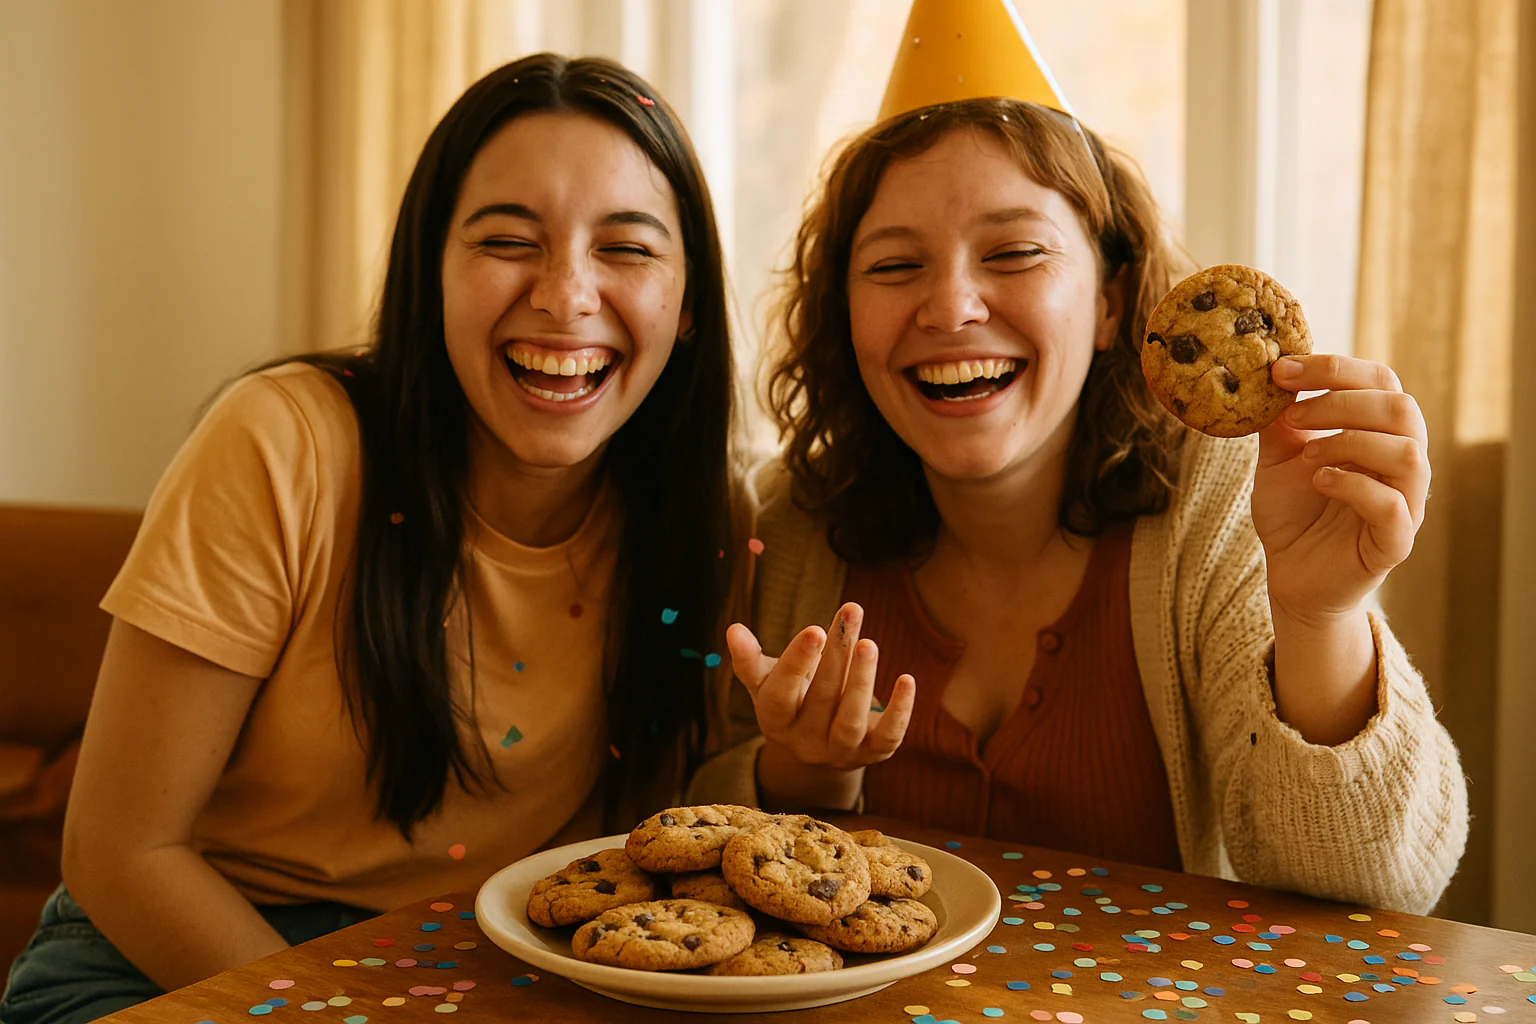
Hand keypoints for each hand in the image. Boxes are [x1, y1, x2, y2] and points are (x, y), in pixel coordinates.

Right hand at [725, 602, 915, 770]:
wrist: (816, 745)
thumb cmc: (790, 699)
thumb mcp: (766, 682)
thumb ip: (749, 659)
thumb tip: (733, 629)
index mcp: (775, 720)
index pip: (782, 695)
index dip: (798, 663)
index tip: (815, 629)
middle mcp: (805, 742)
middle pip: (821, 697)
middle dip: (836, 654)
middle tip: (850, 612)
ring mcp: (839, 751)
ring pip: (850, 720)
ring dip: (861, 680)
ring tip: (868, 643)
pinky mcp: (872, 754)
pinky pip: (888, 737)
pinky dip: (899, 710)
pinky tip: (906, 680)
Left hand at [1253, 354, 1429, 623]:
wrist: (1290, 576)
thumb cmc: (1293, 513)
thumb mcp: (1278, 459)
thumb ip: (1280, 422)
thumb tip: (1268, 376)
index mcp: (1379, 433)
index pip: (1379, 381)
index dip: (1334, 367)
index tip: (1281, 370)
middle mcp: (1402, 463)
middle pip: (1401, 409)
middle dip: (1340, 401)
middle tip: (1292, 416)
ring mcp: (1405, 503)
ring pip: (1408, 454)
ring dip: (1350, 442)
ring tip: (1307, 455)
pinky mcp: (1395, 542)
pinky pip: (1392, 506)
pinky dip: (1353, 485)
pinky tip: (1319, 482)